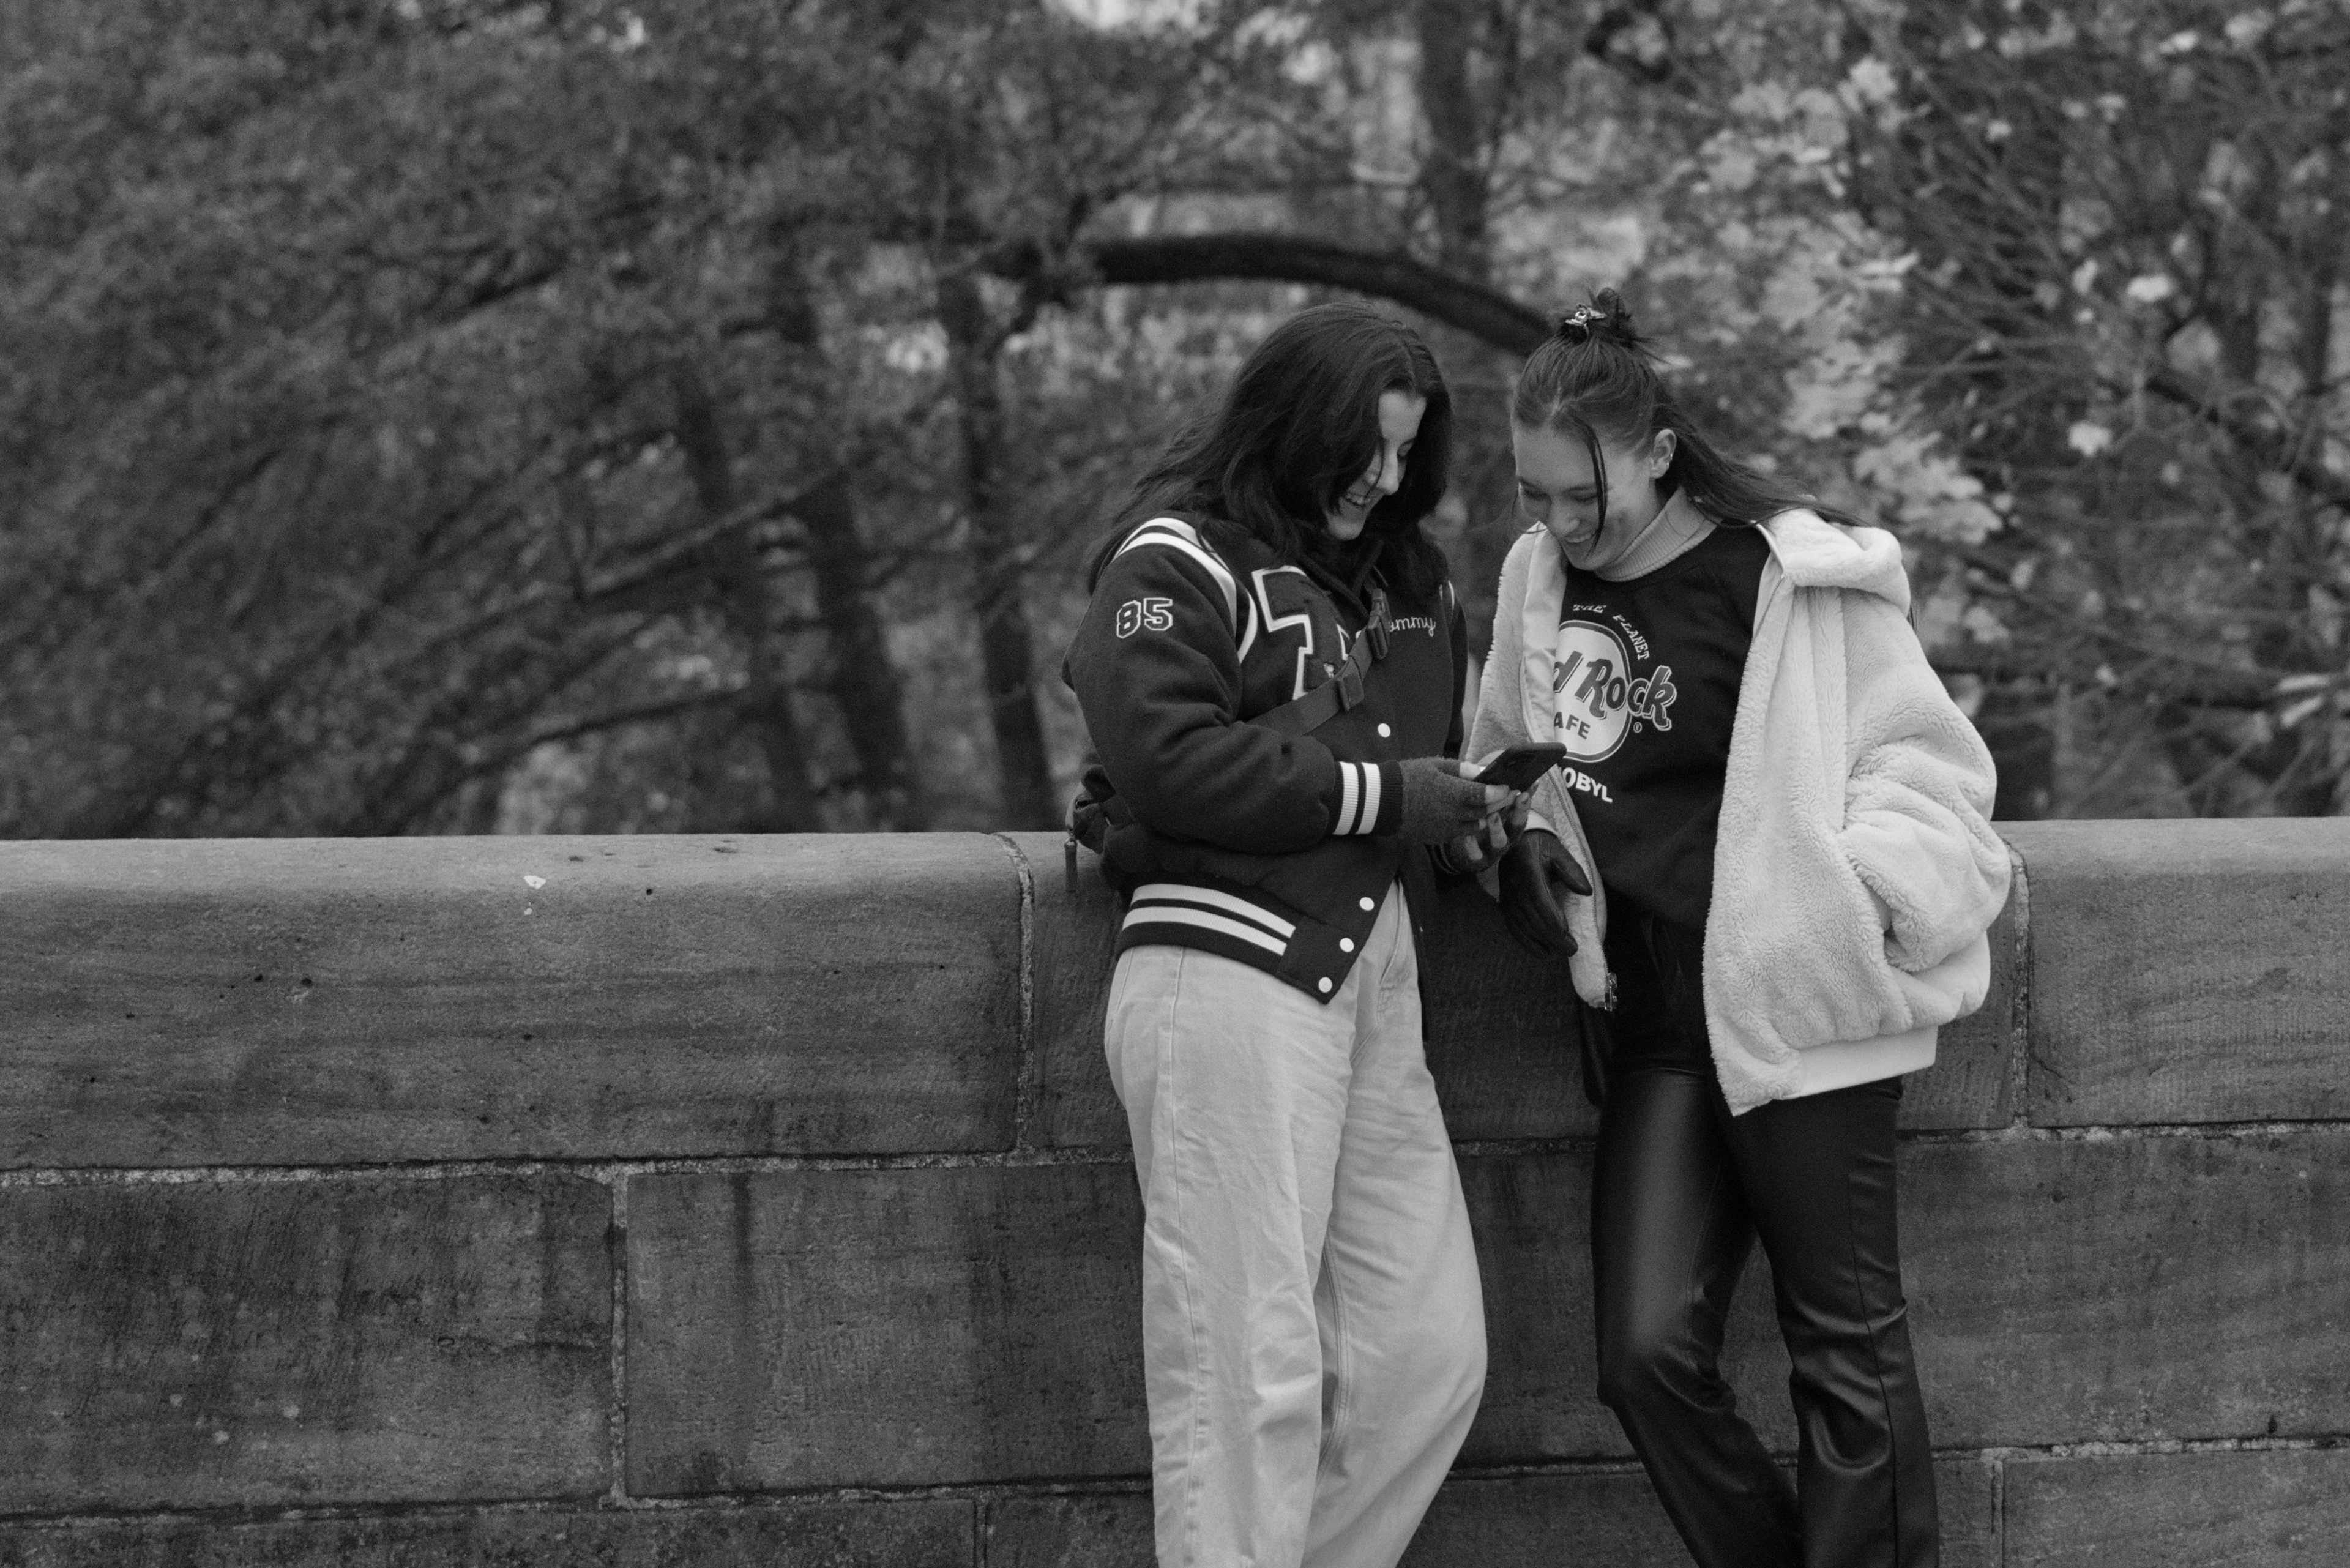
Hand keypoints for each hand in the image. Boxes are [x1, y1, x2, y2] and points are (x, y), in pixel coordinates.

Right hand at [1395, 757, 1513, 845]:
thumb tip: (1484, 770)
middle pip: (1486, 811)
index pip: (1487, 795)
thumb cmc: (1408, 777)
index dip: (1501, 791)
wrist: (1382, 802)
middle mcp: (1453, 814)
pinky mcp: (1439, 837)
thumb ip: (1462, 769)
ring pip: (1477, 825)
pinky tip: (1464, 814)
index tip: (1509, 786)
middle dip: (1498, 803)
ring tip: (1485, 805)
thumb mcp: (1434, 765)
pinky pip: (1461, 832)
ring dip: (1484, 815)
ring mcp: (1446, 828)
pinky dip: (1467, 824)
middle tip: (1507, 795)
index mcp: (1453, 793)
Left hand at [1437, 789, 1529, 873]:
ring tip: (1493, 815)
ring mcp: (1493, 848)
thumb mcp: (1489, 803)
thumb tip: (1503, 767)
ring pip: (1500, 842)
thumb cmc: (1476, 818)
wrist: (1459, 849)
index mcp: (1509, 819)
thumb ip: (1496, 788)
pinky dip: (1472, 846)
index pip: (1523, 807)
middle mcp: (1506, 834)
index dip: (1528, 796)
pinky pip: (1476, 855)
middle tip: (1520, 796)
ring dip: (1498, 828)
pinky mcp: (1477, 859)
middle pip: (1518, 824)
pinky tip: (1468, 835)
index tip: (1531, 784)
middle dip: (1521, 811)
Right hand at [1497, 828, 1592, 957]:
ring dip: (1542, 941)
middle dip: (1552, 936)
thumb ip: (1573, 871)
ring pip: (1523, 925)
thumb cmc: (1542, 847)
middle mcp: (1514, 885)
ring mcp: (1507, 896)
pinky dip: (1527, 942)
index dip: (1551, 916)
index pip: (1539, 897)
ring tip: (1561, 951)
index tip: (1565, 932)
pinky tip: (1542, 952)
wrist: (1515, 841)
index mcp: (1529, 869)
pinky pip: (1514, 927)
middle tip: (1571, 949)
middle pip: (1533, 916)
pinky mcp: (1505, 904)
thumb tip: (1586, 891)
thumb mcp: (1559, 852)